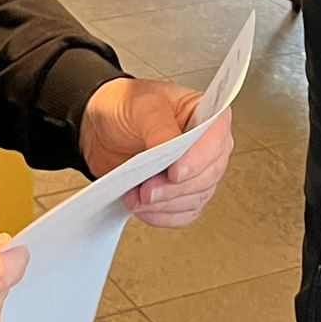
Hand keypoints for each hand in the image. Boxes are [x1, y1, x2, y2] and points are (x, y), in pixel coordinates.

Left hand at [79, 77, 234, 227]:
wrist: (104, 128)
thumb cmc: (128, 106)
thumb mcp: (141, 106)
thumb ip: (158, 127)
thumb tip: (168, 148)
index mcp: (206, 114)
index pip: (216, 139)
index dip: (198, 160)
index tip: (174, 173)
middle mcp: (208, 144)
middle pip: (207, 175)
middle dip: (174, 188)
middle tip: (146, 189)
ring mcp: (198, 171)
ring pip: (196, 198)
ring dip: (164, 204)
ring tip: (136, 197)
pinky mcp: (184, 193)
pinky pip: (185, 214)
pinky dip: (162, 215)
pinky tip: (144, 208)